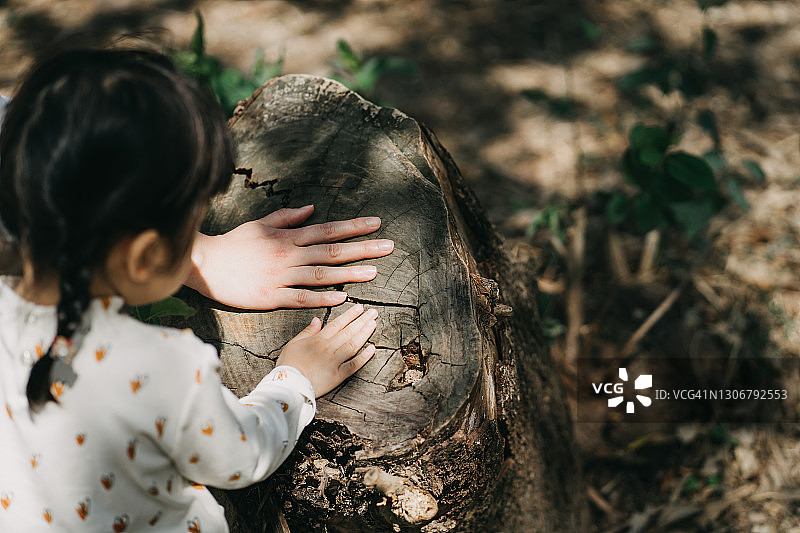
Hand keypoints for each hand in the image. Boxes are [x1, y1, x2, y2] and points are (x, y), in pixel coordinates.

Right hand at [185, 205, 393, 308]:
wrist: (205, 264)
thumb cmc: (234, 244)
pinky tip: (342, 297)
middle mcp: (289, 255)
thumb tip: (312, 209)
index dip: (353, 227)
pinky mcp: (271, 297)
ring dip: (349, 273)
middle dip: (362, 248)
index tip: (376, 224)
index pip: (327, 229)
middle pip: (331, 251)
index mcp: (287, 237)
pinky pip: (302, 297)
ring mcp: (281, 276)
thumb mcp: (260, 224)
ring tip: (374, 272)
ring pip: (322, 274)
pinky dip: (322, 298)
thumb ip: (287, 217)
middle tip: (388, 247)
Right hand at [276, 304, 376, 396]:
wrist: (289, 385)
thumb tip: (317, 319)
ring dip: (365, 333)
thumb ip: (307, 331)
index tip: (360, 308)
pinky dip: (364, 357)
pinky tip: (372, 348)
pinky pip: (354, 365)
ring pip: (353, 344)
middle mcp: (329, 348)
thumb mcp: (293, 343)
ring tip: (373, 324)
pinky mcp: (339, 375)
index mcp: (318, 339)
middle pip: (349, 331)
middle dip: (362, 320)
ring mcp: (335, 361)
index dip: (350, 315)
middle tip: (373, 312)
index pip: (338, 323)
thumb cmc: (289, 365)